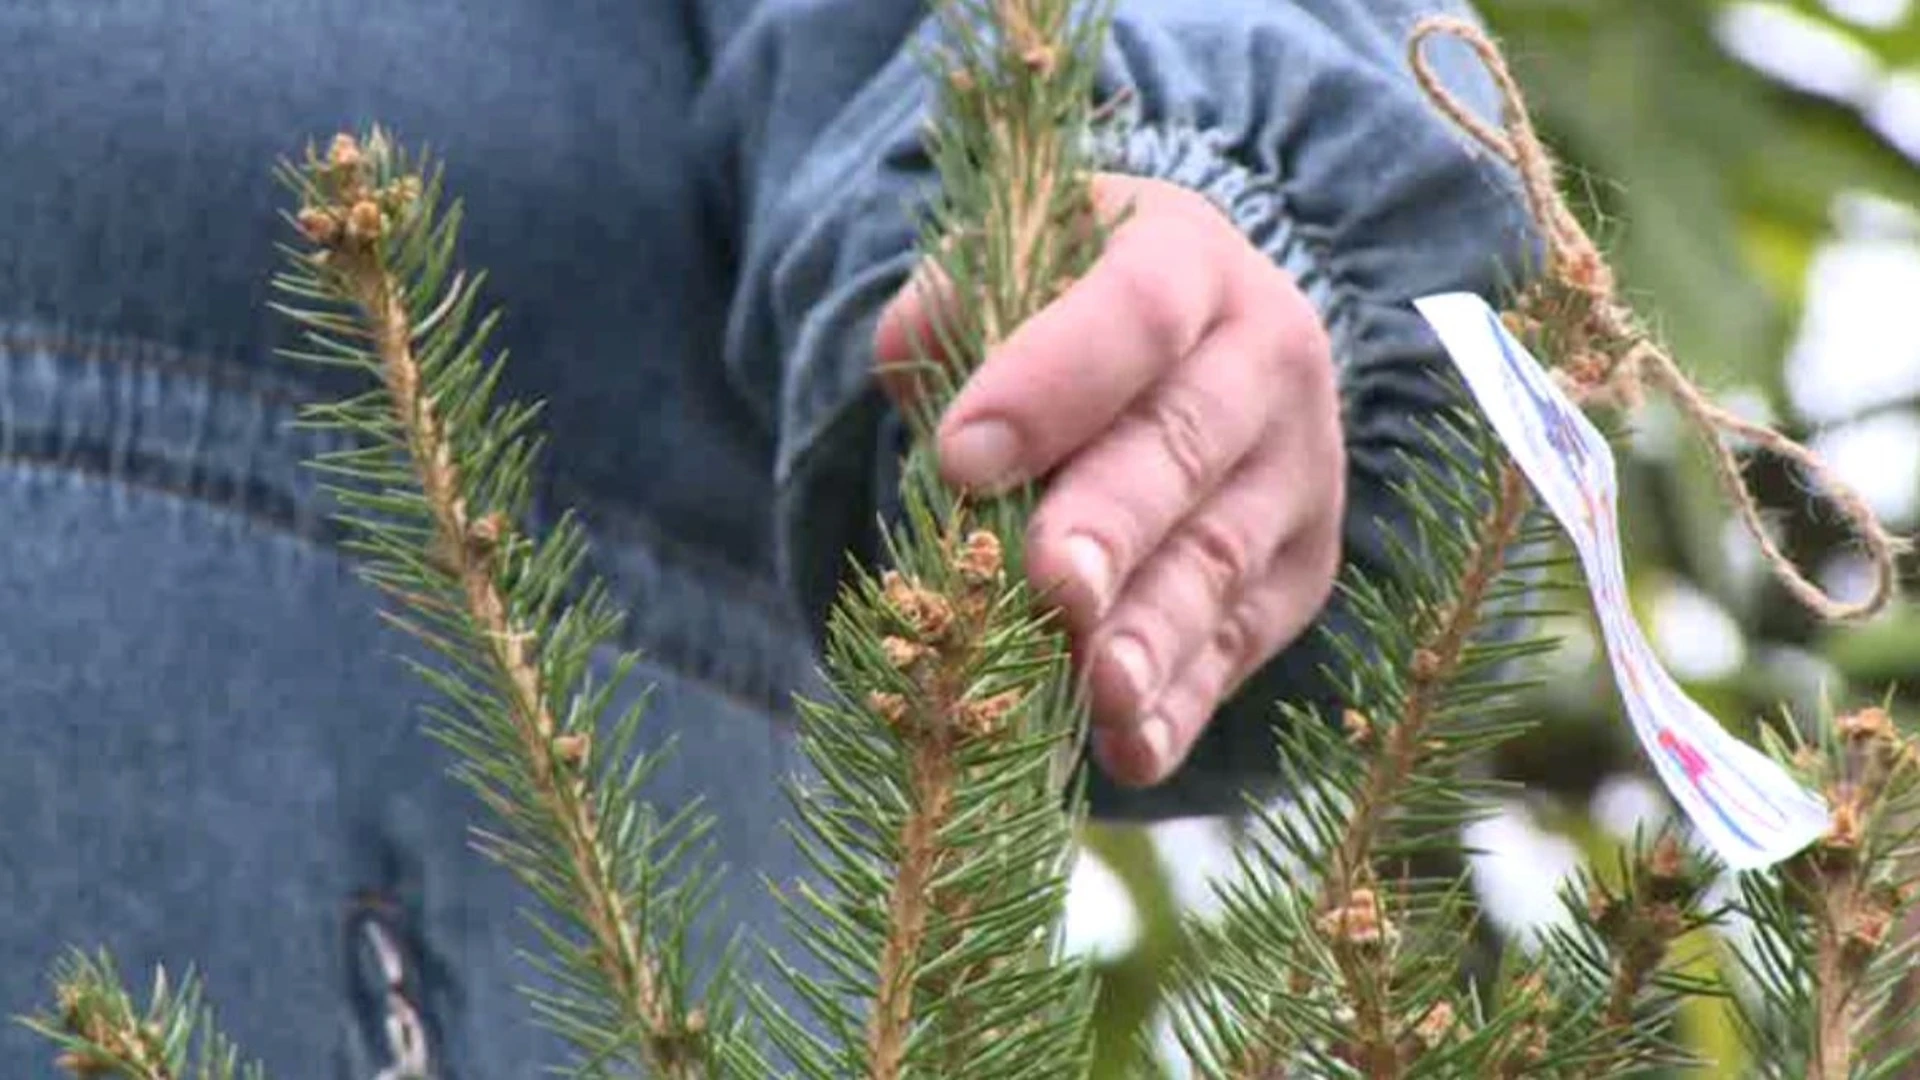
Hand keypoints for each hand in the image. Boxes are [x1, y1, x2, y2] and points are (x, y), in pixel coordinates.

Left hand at [872, 173, 1344, 786]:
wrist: (1194, 337)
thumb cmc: (1068, 301)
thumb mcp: (1012, 264)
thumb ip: (950, 307)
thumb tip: (909, 362)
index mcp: (1187, 261)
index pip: (1132, 315)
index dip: (1050, 384)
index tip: (960, 457)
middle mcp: (1268, 358)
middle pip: (1186, 446)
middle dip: (1114, 523)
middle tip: (1051, 586)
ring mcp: (1297, 471)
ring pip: (1219, 558)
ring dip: (1154, 633)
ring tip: (1095, 688)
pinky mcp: (1301, 568)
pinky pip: (1238, 643)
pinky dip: (1181, 704)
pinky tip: (1128, 750)